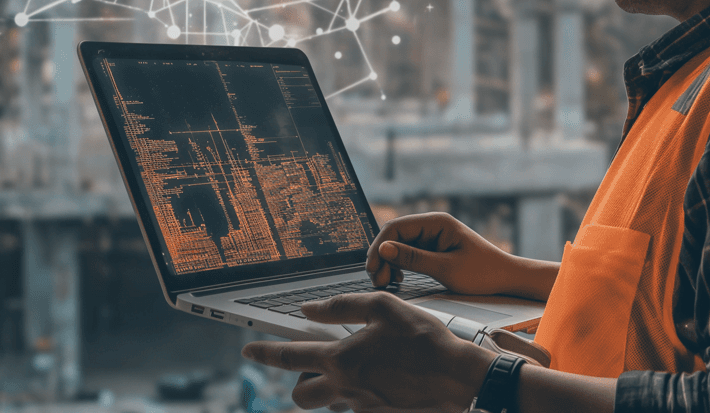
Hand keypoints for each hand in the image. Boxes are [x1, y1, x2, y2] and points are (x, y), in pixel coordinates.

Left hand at [242, 292, 497, 412]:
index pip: (289, 357)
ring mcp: (362, 408)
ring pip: (329, 405)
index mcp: (342, 359)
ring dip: (332, 390)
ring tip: (358, 369)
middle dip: (299, 382)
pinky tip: (383, 380)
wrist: (461, 380)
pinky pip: (357, 408)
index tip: (249, 350)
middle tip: (316, 366)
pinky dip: (362, 396)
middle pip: (300, 395)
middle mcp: (346, 389)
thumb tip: (309, 309)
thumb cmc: (427, 341)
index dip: (264, 353)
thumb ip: (342, 306)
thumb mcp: (385, 308)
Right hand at [365, 212, 525, 295]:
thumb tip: (383, 249)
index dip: (379, 247)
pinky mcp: (433, 249)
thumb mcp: (446, 269)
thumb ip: (413, 259)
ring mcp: (432, 237)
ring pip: (399, 246)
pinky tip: (398, 279)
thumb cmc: (483, 273)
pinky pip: (409, 254)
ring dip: (388, 263)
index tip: (372, 269)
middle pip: (394, 236)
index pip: (395, 228)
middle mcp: (432, 226)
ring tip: (386, 282)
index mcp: (436, 222)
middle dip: (382, 258)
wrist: (507, 279)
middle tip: (378, 281)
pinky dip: (399, 266)